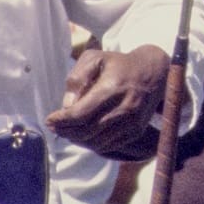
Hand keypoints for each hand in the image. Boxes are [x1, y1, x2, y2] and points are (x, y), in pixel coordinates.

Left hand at [47, 45, 168, 159]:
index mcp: (113, 88)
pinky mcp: (136, 131)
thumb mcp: (96, 58)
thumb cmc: (119, 64)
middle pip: (87, 131)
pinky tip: (82, 134)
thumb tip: (68, 105)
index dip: (62, 121)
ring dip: (77, 139)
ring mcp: (132, 123)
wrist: (154, 73)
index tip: (49, 119)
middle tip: (54, 126)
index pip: (81, 114)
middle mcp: (125, 108)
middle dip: (66, 131)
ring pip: (96, 142)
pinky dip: (91, 143)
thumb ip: (78, 77)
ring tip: (66, 131)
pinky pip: (107, 146)